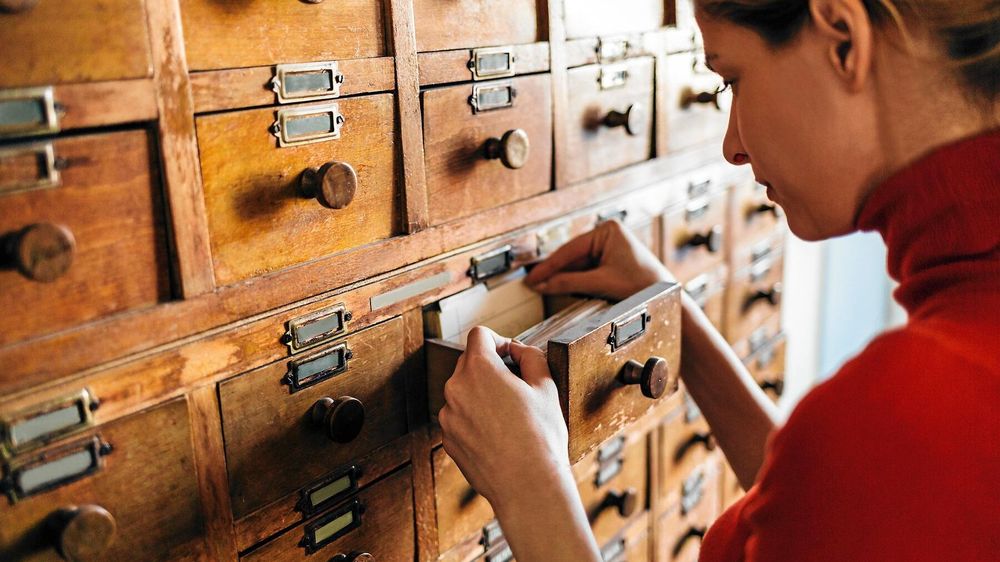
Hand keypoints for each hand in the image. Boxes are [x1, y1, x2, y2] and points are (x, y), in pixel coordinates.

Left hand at [439, 327, 602, 560]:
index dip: (499, 340)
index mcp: (479, 369)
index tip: (512, 355)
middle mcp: (455, 389)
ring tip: (510, 415)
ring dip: (482, 394)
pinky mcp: (448, 440)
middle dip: (491, 367)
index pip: (479, 335)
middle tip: (517, 385)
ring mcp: (448, 417)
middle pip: (469, 362)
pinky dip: (475, 418)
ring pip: (464, 392)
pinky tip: (499, 435)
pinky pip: (460, 417)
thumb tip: (519, 350)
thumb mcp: (546, 386)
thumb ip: (531, 357)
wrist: (527, 485)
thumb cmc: (540, 436)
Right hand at [525, 220, 671, 300]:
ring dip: (563, 276)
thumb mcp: (602, 283)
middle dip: (554, 271)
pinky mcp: (610, 259)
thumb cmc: (643, 285)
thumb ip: (570, 283)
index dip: (549, 266)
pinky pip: (586, 269)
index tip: (532, 277)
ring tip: (542, 286)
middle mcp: (607, 234)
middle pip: (572, 256)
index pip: (570, 249)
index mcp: (607, 230)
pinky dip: (574, 279)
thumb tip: (544, 284)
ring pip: (578, 263)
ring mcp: (609, 246)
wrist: (665, 297)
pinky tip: (561, 286)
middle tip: (533, 282)